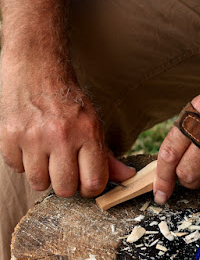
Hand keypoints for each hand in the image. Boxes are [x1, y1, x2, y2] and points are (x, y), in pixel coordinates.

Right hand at [0, 58, 134, 196]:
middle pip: (64, 189)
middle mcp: (61, 136)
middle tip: (63, 168)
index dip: (89, 189)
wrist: (37, 69)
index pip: (93, 182)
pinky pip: (16, 169)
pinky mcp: (9, 135)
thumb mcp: (93, 125)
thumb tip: (127, 177)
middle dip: (65, 184)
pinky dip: (23, 162)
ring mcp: (32, 136)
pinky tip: (29, 146)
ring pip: (38, 183)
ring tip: (45, 156)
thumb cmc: (69, 103)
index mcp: (87, 133)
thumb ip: (107, 156)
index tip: (84, 183)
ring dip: (43, 175)